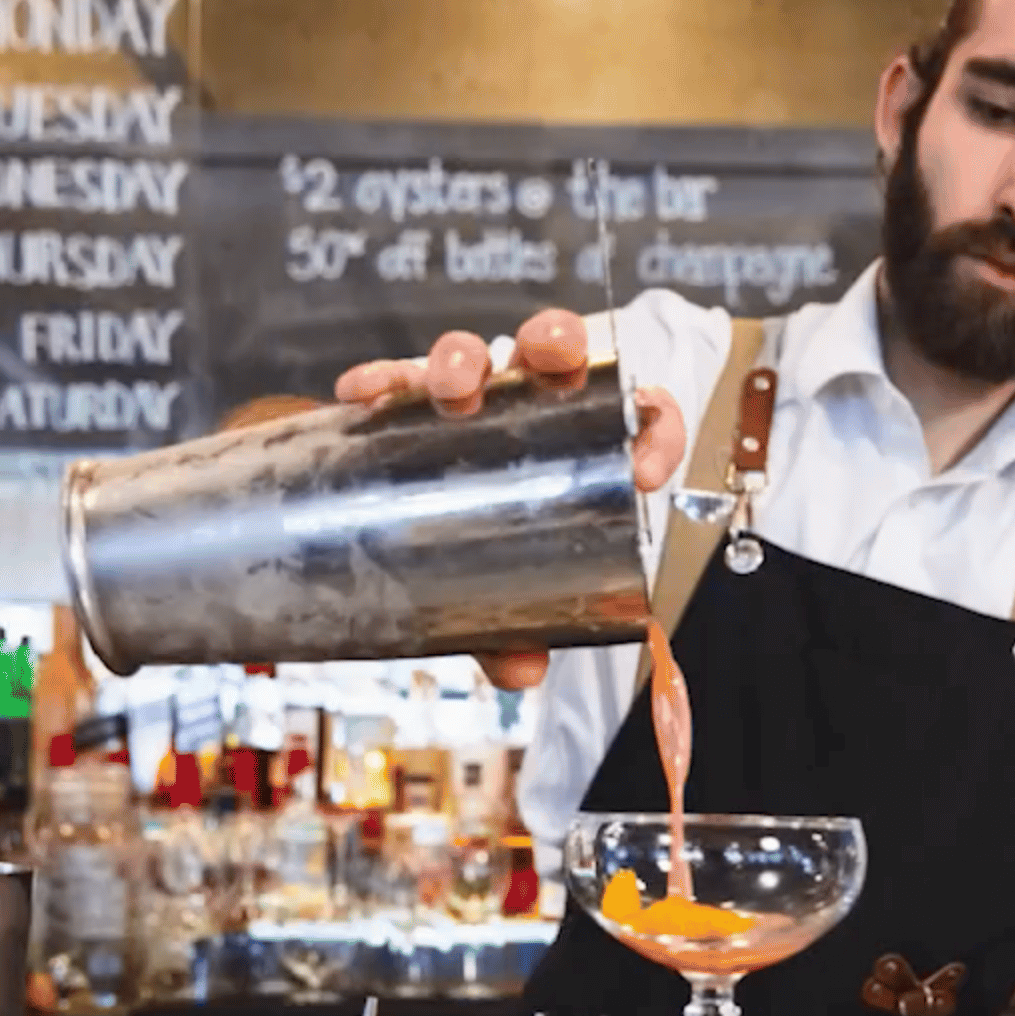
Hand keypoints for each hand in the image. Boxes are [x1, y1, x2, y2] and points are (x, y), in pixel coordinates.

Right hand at [329, 308, 689, 692]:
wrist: (387, 540)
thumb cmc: (461, 554)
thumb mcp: (494, 599)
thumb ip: (510, 630)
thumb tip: (525, 672)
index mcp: (569, 446)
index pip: (630, 418)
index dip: (652, 430)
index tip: (643, 468)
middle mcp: (519, 410)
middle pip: (552, 353)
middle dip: (558, 344)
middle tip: (552, 363)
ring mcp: (458, 400)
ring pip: (474, 355)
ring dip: (464, 359)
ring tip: (451, 387)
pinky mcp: (397, 402)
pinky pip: (389, 381)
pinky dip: (379, 381)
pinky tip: (361, 395)